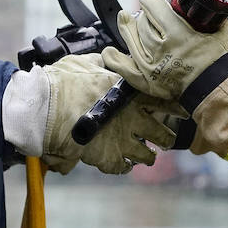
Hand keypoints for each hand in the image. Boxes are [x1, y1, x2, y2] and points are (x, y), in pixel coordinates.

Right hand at [2, 54, 178, 173]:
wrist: (44, 109)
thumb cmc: (62, 83)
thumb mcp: (83, 63)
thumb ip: (99, 63)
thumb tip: (104, 58)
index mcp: (129, 94)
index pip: (164, 102)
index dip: (175, 108)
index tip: (182, 112)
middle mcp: (132, 118)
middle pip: (163, 134)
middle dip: (164, 137)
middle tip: (163, 138)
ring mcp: (122, 141)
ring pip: (148, 156)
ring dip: (147, 156)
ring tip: (146, 155)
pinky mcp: (108, 158)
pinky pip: (123, 168)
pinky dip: (123, 166)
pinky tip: (122, 163)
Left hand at [103, 0, 227, 101]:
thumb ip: (219, 12)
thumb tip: (216, 1)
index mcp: (179, 33)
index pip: (152, 6)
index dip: (150, 0)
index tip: (151, 0)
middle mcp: (162, 50)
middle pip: (142, 23)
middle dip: (144, 15)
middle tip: (149, 14)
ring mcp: (154, 68)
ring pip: (132, 41)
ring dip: (128, 29)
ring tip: (125, 20)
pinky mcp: (151, 83)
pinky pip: (126, 70)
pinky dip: (115, 60)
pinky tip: (109, 52)